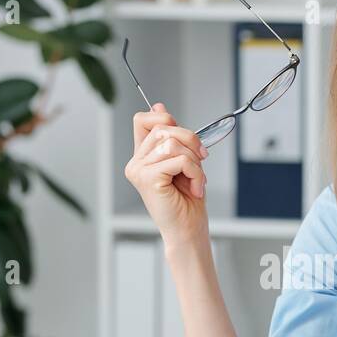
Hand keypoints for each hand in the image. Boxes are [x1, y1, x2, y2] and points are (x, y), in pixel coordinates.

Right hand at [125, 102, 209, 247]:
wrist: (188, 230)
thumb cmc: (186, 201)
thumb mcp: (183, 161)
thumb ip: (171, 136)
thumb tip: (159, 106)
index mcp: (142, 156)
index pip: (143, 119)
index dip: (165, 118)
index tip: (187, 140)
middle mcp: (136, 162)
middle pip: (164, 127)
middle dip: (191, 141)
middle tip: (200, 162)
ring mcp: (139, 170)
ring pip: (173, 143)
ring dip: (195, 160)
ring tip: (197, 179)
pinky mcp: (148, 178)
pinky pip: (179, 159)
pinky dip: (195, 172)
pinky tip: (195, 187)